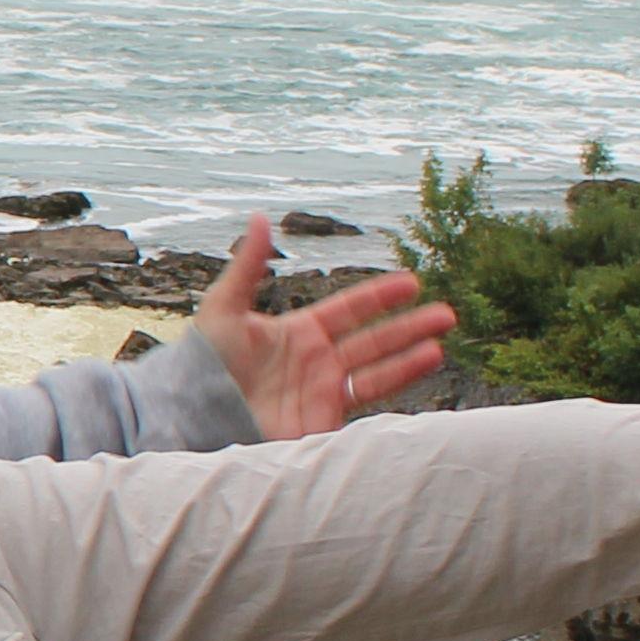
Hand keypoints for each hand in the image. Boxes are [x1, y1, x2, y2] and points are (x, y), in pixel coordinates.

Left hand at [198, 217, 458, 438]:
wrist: (193, 413)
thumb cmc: (202, 362)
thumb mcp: (224, 308)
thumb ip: (247, 265)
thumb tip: (260, 217)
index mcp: (300, 333)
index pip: (350, 310)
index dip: (381, 296)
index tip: (413, 283)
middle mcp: (317, 362)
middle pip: (374, 341)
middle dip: (410, 327)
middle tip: (446, 314)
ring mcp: (322, 393)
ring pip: (377, 373)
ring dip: (409, 361)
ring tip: (440, 345)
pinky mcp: (321, 424)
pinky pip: (362, 409)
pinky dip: (388, 396)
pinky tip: (410, 388)